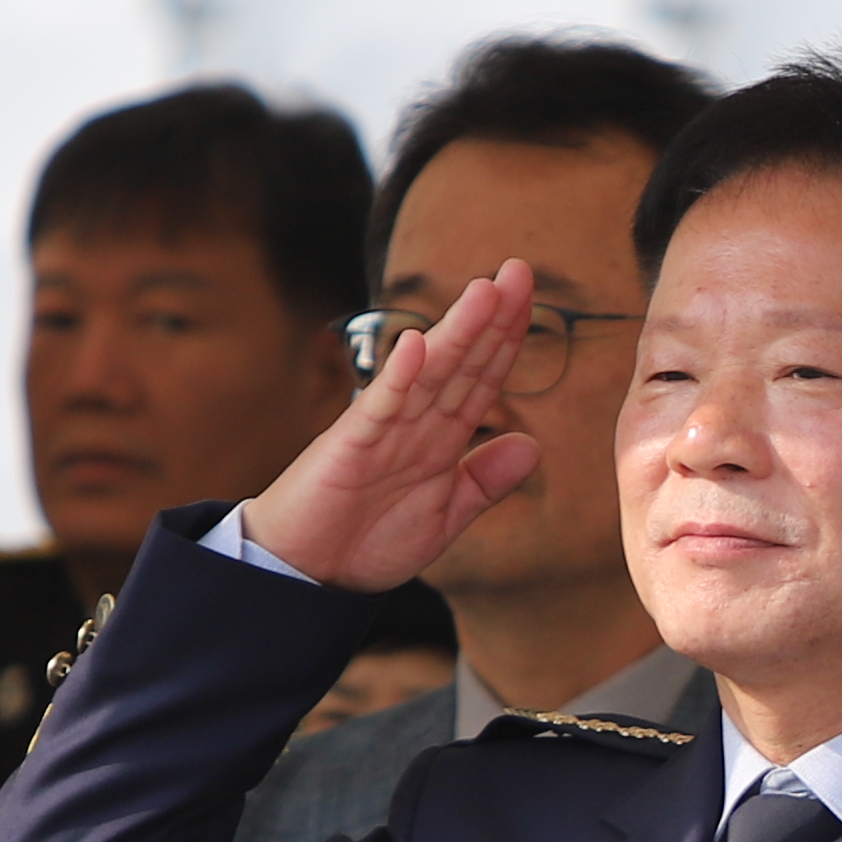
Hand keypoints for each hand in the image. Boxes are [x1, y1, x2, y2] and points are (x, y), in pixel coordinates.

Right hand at [241, 258, 543, 594]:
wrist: (308, 573)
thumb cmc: (368, 541)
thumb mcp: (446, 515)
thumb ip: (484, 480)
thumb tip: (534, 445)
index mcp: (438, 437)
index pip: (480, 378)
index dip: (506, 338)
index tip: (528, 296)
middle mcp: (413, 424)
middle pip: (459, 363)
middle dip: (491, 319)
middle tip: (519, 269)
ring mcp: (382, 431)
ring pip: (427, 375)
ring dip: (456, 333)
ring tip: (484, 291)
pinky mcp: (350, 448)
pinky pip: (378, 409)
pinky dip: (398, 378)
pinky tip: (417, 345)